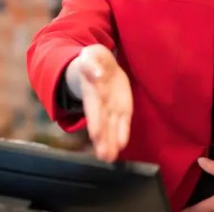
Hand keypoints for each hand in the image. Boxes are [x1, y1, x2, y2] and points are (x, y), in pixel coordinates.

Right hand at [66, 44, 132, 161]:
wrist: (103, 65)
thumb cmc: (94, 59)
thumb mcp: (91, 55)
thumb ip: (91, 65)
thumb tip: (97, 75)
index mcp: (92, 91)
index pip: (93, 108)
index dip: (94, 121)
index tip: (95, 135)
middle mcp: (101, 104)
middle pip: (102, 123)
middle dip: (103, 139)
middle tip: (103, 156)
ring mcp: (111, 108)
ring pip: (111, 127)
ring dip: (110, 142)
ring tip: (109, 158)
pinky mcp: (123, 108)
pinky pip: (123, 122)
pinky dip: (122, 133)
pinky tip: (121, 145)